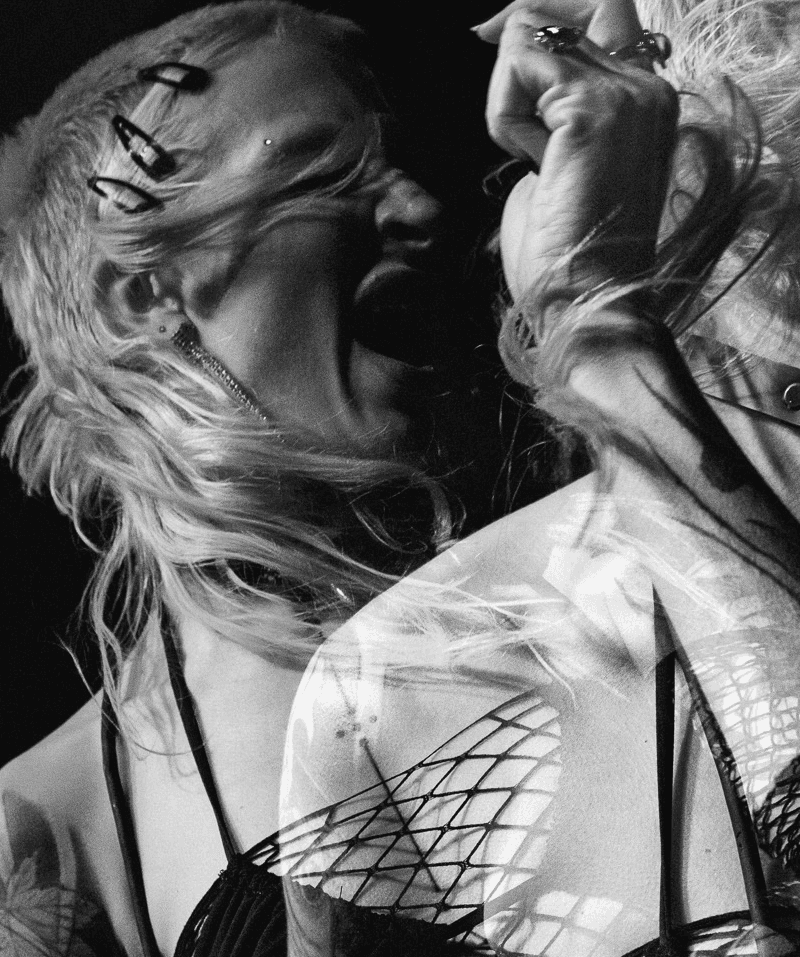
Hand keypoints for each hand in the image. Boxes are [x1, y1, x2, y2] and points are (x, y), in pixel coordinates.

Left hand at [477, 3, 677, 302]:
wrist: (583, 301)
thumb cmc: (564, 253)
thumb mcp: (557, 164)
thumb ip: (551, 112)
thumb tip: (521, 71)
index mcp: (647, 102)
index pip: (599, 14)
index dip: (540, 23)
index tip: (491, 40)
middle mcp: (648, 88)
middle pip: (566, 10)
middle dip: (516, 52)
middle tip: (496, 90)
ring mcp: (627, 95)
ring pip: (534, 30)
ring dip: (510, 94)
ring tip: (529, 156)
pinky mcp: (592, 109)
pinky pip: (520, 63)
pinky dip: (504, 112)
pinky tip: (526, 160)